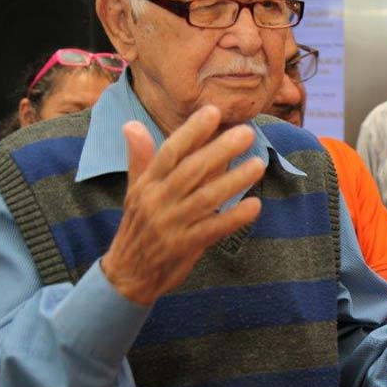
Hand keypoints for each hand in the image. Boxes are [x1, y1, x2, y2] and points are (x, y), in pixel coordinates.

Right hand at [100, 105, 264, 304]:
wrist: (127, 275)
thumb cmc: (137, 227)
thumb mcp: (134, 191)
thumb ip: (140, 158)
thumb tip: (132, 123)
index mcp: (147, 184)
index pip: (170, 152)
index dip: (192, 131)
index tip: (214, 112)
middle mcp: (158, 200)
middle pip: (192, 170)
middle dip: (220, 150)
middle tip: (247, 133)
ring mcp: (171, 224)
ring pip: (206, 198)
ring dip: (234, 181)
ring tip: (259, 165)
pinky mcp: (184, 246)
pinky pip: (213, 229)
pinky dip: (234, 217)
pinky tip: (255, 205)